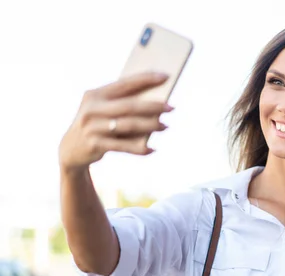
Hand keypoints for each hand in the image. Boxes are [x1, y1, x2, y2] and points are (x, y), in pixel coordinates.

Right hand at [58, 72, 172, 171]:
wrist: (71, 149)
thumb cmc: (97, 123)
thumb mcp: (103, 109)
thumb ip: (122, 103)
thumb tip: (157, 101)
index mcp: (95, 94)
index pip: (124, 83)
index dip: (146, 79)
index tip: (166, 76)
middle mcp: (92, 109)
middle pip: (129, 106)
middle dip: (153, 106)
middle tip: (171, 107)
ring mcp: (92, 127)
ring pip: (128, 125)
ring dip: (150, 126)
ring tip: (165, 126)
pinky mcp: (95, 145)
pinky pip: (122, 146)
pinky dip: (138, 148)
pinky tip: (151, 149)